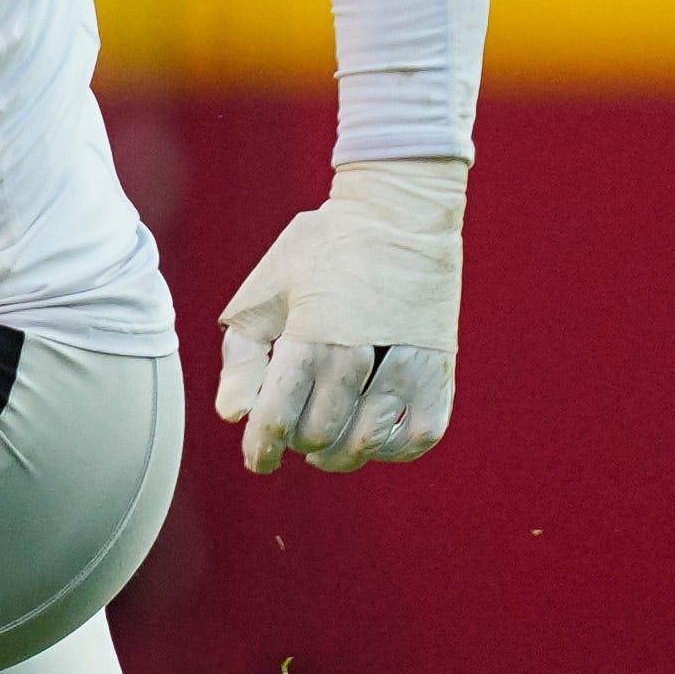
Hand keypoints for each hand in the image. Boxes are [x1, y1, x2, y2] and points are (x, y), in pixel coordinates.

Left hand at [213, 157, 463, 473]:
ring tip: (325, 446)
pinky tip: (373, 439)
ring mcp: (407, 362)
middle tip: (292, 431)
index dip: (263, 448)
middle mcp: (360, 353)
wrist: (398, 212)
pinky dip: (395, 449)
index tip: (259, 461)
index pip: (279, 415)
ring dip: (342, 454)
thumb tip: (234, 416)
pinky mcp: (440, 367)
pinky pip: (422, 434)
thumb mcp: (265, 293)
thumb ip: (243, 356)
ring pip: (369, 442)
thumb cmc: (320, 252)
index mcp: (310, 334)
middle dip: (298, 442)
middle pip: (321, 433)